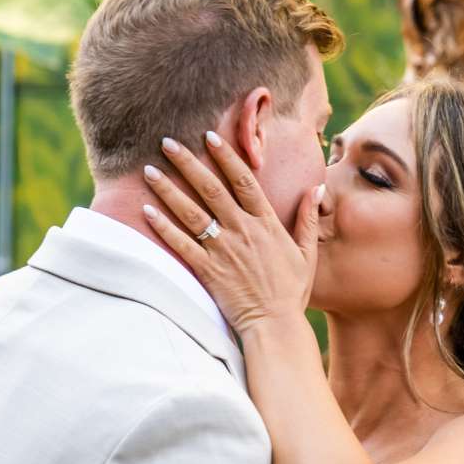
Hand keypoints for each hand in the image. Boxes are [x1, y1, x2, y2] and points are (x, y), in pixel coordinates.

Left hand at [137, 131, 319, 336]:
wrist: (275, 326)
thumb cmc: (290, 291)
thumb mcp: (306, 252)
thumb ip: (307, 218)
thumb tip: (317, 188)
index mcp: (266, 223)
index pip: (243, 181)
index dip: (225, 157)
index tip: (208, 137)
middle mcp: (242, 231)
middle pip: (210, 188)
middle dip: (187, 162)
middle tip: (167, 142)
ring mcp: (223, 250)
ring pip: (191, 212)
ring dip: (168, 189)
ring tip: (148, 170)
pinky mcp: (208, 270)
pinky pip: (181, 244)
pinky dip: (163, 227)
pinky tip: (147, 210)